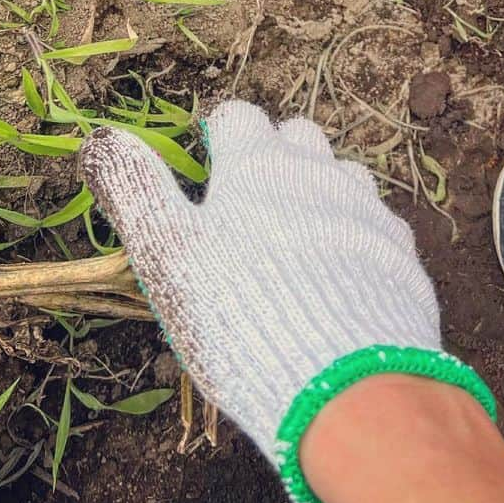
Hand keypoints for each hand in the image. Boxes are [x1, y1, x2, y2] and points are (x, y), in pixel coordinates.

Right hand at [81, 101, 494, 502]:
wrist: (347, 385)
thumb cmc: (240, 311)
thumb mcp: (168, 253)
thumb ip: (137, 190)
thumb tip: (102, 138)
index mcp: (258, 164)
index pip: (236, 117)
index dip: (217, 138)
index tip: (205, 170)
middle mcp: (318, 171)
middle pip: (297, 137)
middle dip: (274, 156)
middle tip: (247, 209)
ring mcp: (366, 209)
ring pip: (342, 176)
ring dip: (319, 194)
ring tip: (294, 247)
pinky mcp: (401, 253)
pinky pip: (375, 226)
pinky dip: (354, 239)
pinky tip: (338, 282)